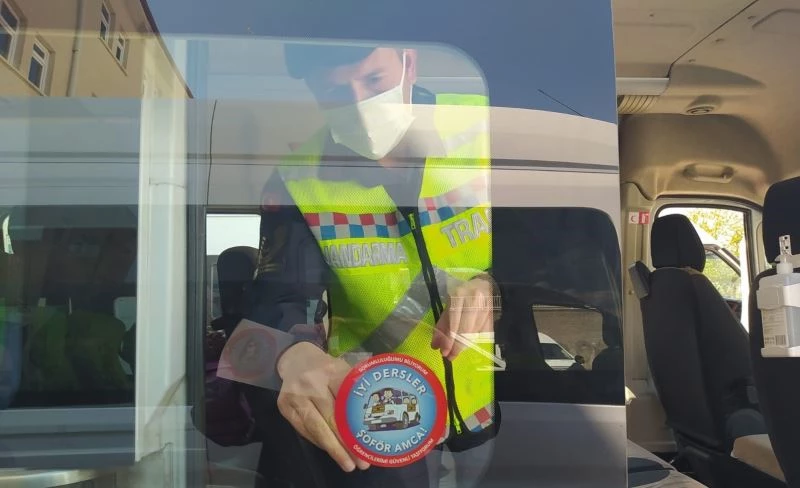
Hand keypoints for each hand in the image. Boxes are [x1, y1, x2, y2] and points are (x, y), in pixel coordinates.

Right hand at [276, 342, 369, 471]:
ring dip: (333, 449)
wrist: (296, 359)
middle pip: (332, 418)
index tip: (369, 443)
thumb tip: (376, 417)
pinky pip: (304, 430)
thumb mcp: (343, 369)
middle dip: (347, 444)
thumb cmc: (326, 368)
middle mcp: (311, 383)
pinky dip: (319, 442)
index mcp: (331, 371)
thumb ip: (356, 388)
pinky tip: (331, 450)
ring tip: (348, 464)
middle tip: (361, 462)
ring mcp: (295, 396)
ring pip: (316, 428)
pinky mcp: (284, 407)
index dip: (358, 425)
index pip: (347, 401)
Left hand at [431, 276, 494, 360]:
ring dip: (464, 345)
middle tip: (450, 356)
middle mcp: (473, 301)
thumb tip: (435, 344)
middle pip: (465, 330)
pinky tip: (466, 344)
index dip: (449, 339)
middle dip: (457, 346)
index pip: (454, 322)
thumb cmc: (463, 293)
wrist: (486, 284)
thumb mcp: (450, 304)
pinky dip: (473, 340)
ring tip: (455, 352)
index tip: (444, 352)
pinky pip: (482, 333)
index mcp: (459, 295)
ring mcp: (485, 309)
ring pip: (474, 334)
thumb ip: (443, 323)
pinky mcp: (492, 316)